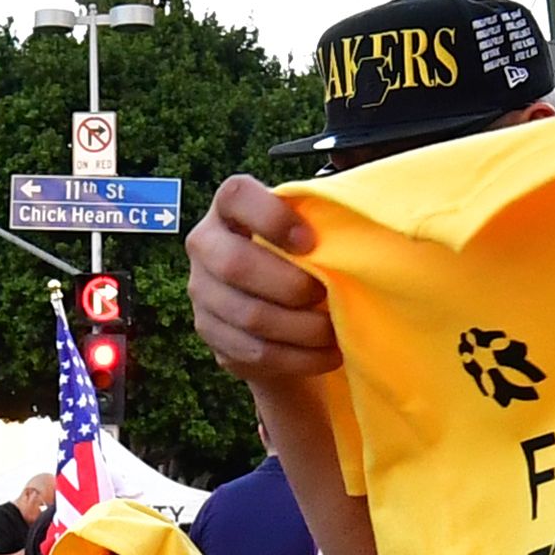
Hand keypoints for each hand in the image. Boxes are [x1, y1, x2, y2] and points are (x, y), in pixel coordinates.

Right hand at [189, 174, 337, 384]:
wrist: (275, 296)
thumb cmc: (302, 251)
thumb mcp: (307, 226)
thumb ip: (320, 221)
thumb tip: (352, 237)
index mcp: (229, 207)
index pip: (236, 196)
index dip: (272, 217)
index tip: (310, 241)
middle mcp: (204, 245)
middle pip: (236, 265)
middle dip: (292, 286)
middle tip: (326, 294)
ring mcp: (201, 291)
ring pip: (249, 316)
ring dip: (302, 329)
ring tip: (335, 332)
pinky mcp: (210, 333)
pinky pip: (254, 353)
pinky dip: (298, 358)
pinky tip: (326, 355)